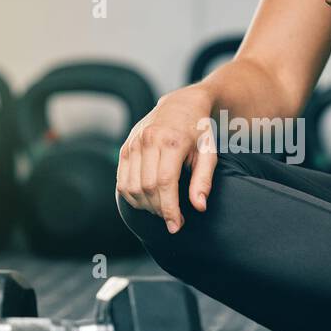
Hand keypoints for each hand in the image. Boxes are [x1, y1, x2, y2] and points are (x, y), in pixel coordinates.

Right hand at [116, 86, 218, 233]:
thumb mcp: (209, 153)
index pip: (165, 182)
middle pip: (147, 187)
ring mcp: (134, 143)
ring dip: (145, 205)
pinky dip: (132, 196)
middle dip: (159, 209)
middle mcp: (149, 140)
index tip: (175, 226)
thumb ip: (203, 180)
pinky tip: (147, 200)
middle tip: (173, 217)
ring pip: (132, 186)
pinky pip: (122, 180)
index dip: (169, 209)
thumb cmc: (199, 131)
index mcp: (172, 140)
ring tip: (162, 208)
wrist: (182, 104)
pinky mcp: (125, 148)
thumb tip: (199, 207)